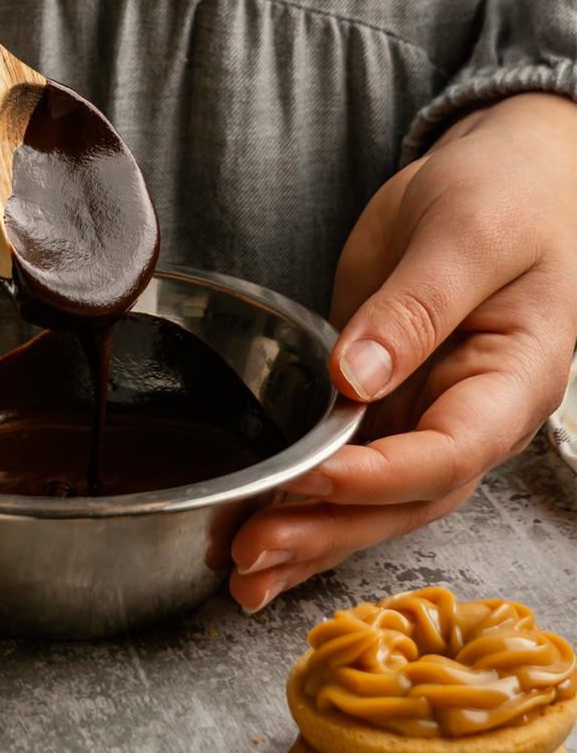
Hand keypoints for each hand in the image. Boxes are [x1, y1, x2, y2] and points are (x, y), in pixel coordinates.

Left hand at [230, 91, 576, 612]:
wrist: (500, 178)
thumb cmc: (504, 196)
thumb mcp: (468, 236)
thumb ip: (417, 307)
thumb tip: (355, 377)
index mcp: (510, 382)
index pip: (448, 452)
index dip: (378, 476)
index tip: (310, 479)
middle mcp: (470, 416)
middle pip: (403, 499)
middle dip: (328, 530)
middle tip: (253, 553)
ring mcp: (424, 415)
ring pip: (372, 501)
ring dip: (310, 540)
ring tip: (242, 574)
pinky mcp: (383, 404)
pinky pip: (347, 469)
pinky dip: (304, 506)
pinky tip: (260, 537)